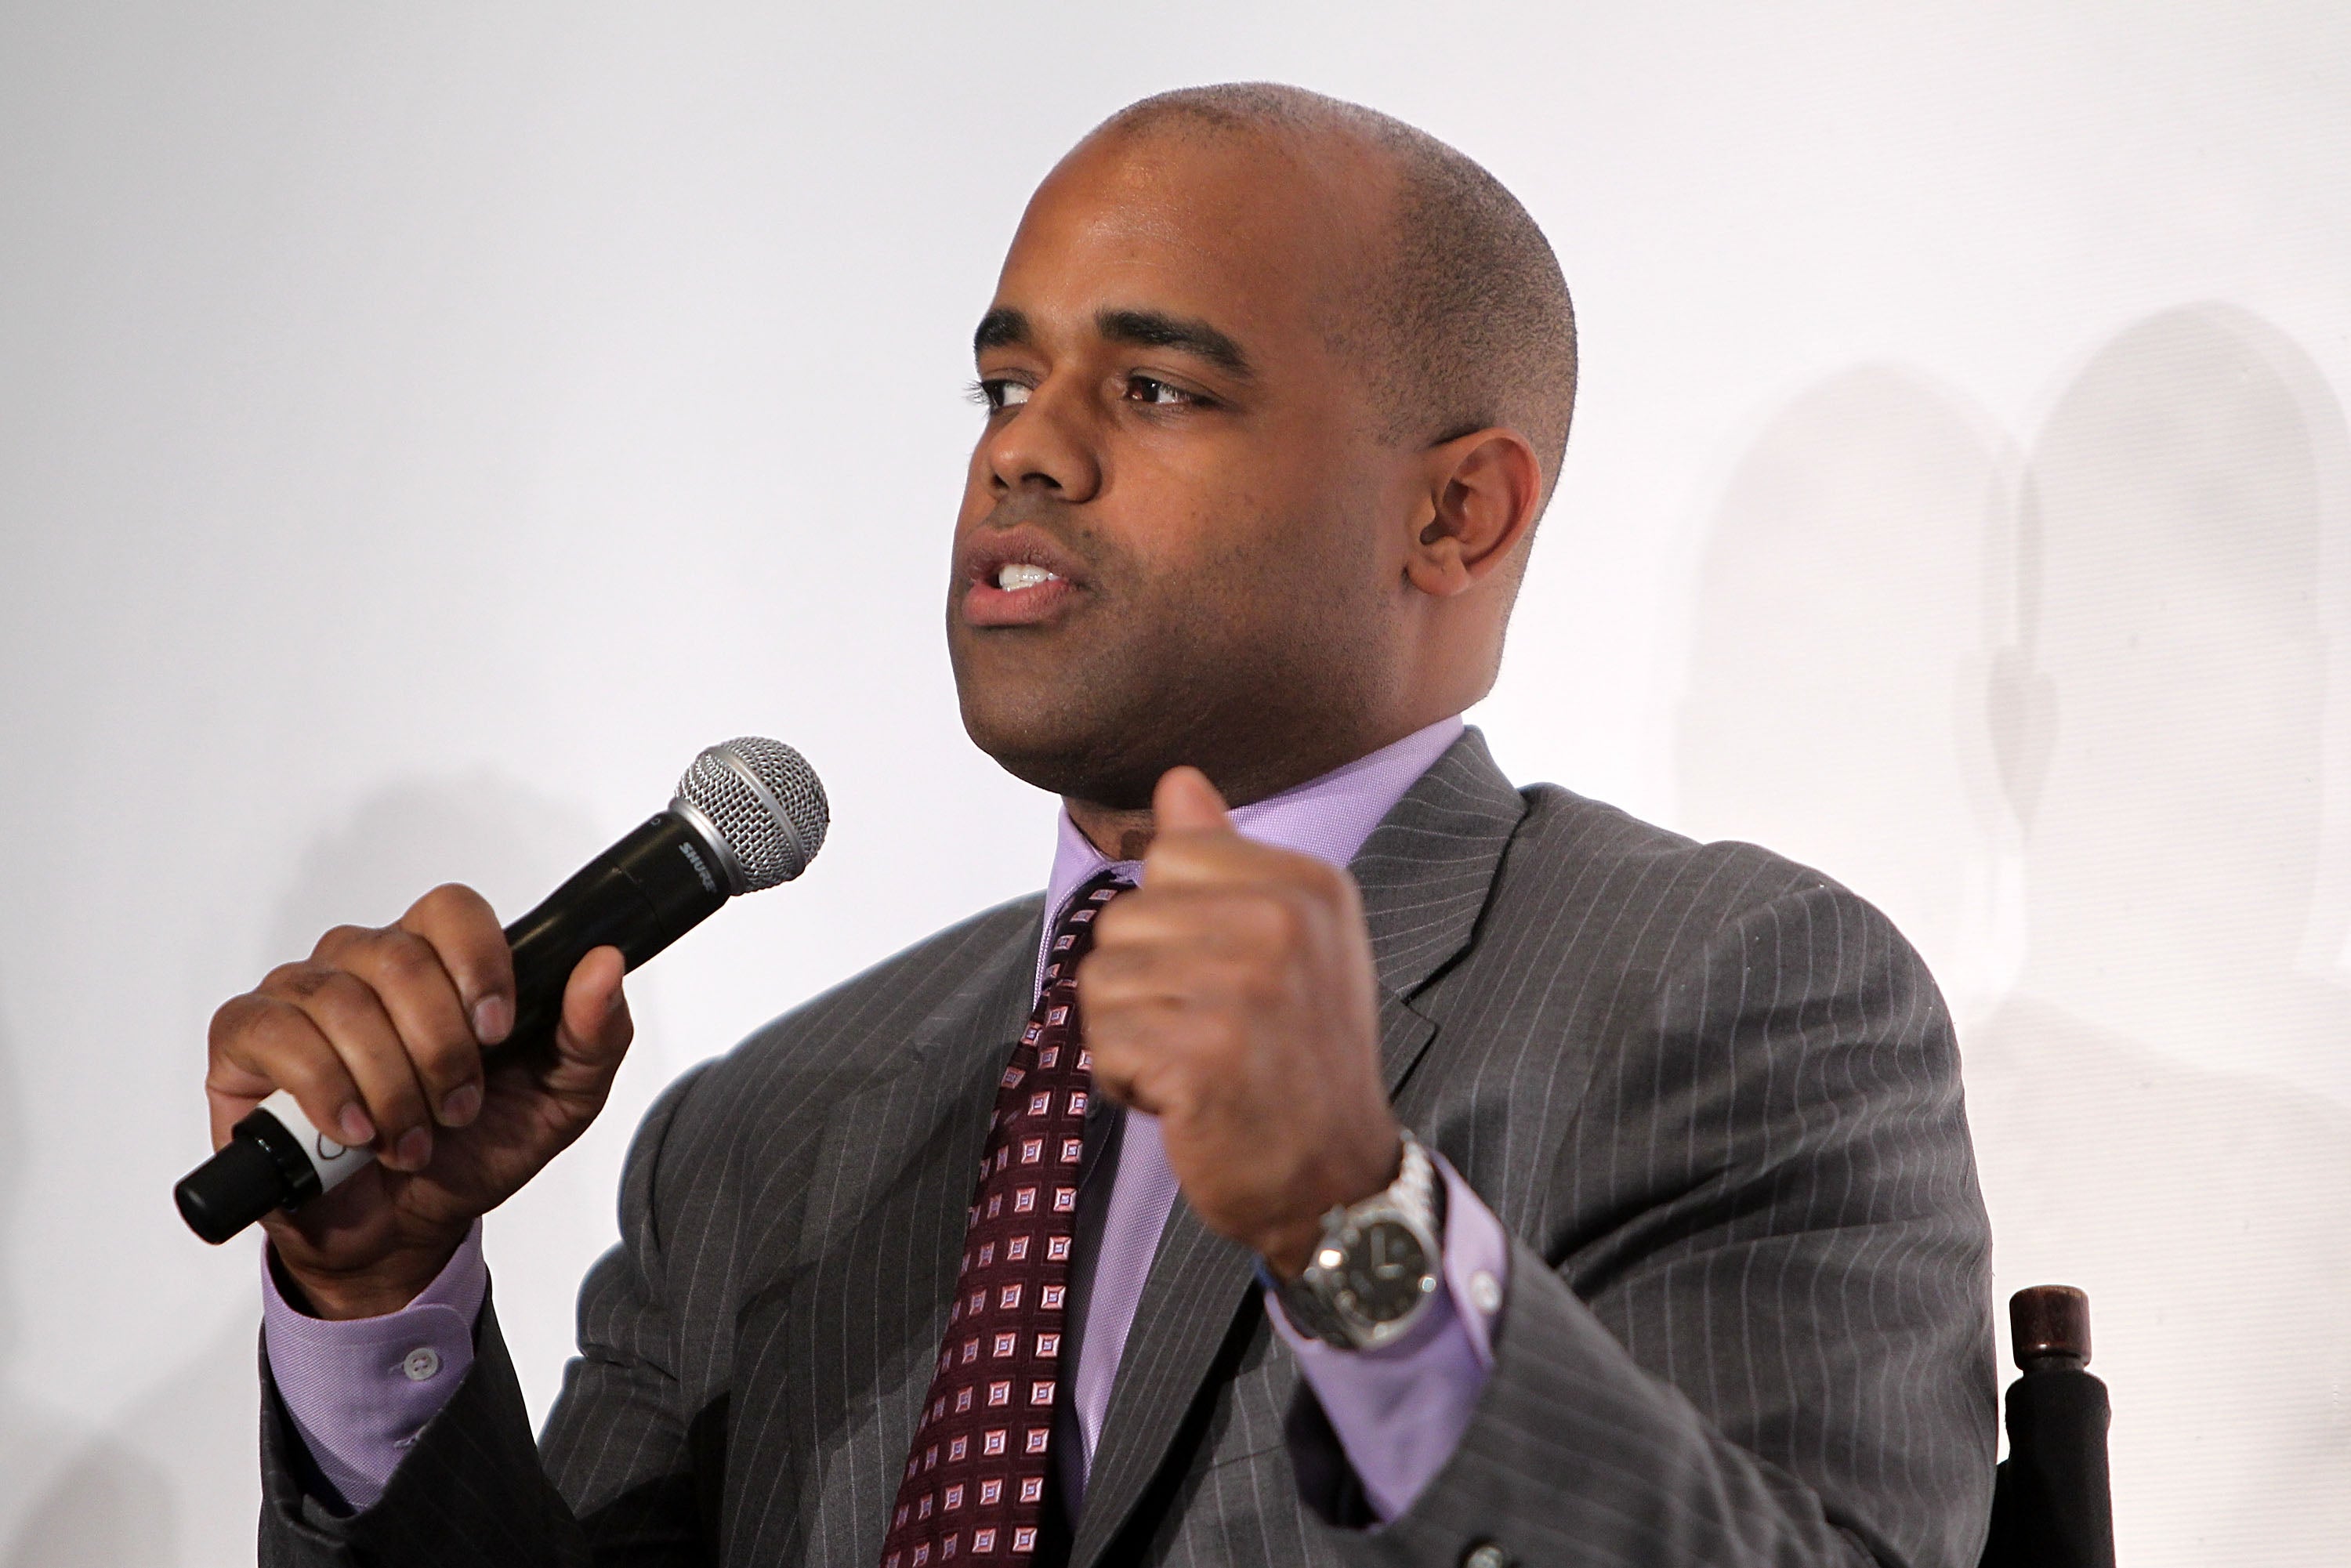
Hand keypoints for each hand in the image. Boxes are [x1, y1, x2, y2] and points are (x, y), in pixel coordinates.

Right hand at [205, 884, 634, 1317]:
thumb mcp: (559, 1101)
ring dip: (389, 1084)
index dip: (478, 962)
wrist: (404, 1231)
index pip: (451, 909)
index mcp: (439, 962)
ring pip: (341, 1001)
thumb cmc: (474, 1151)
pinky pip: (276, 1033)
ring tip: (411, 1139)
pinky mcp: (245, 1038)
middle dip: (439, 1049)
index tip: (497, 1031)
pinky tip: (354, 1132)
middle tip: (456, 1109)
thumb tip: (604, 964)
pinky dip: (325, 1089)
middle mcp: (364, 962)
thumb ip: (593, 1033)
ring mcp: (300, 994)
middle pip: (399, 958)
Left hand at [1079, 768, 1400, 1277]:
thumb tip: (1177, 778)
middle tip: (1210, 1033)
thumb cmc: (1297, 1058)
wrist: (1336, 1182)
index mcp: (1307, 884)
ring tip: (1196, 1066)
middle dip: (1142, 986)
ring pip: (1101, 980)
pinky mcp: (1205, 1053)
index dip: (1171, 924)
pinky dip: (1125, 1083)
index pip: (1167, 854)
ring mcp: (1246, 986)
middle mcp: (1283, 922)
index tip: (1224, 974)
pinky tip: (1183, 1102)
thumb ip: (1225, 857)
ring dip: (1128, 1037)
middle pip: (1124, 917)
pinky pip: (1102, 1041)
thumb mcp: (1285, 942)